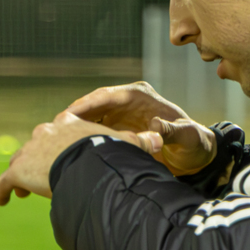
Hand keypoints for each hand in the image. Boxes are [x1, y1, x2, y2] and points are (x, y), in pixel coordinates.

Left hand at [0, 112, 162, 204]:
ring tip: (24, 192)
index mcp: (69, 123)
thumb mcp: (126, 145)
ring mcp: (28, 151)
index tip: (62, 154)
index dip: (62, 142)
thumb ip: (140, 142)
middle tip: (42, 174)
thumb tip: (159, 138)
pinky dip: (2, 191)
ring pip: (19, 162)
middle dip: (39, 157)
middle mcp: (45, 132)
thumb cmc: (106, 152)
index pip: (62, 129)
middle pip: (37, 144)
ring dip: (21, 175)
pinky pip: (4, 183)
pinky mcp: (17, 171)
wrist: (82, 162)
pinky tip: (2, 201)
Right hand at [66, 81, 219, 176]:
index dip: (86, 104)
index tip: (69, 114)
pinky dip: (81, 138)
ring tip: (54, 141)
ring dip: (73, 128)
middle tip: (54, 129)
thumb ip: (172, 131)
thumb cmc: (193, 144)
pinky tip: (68, 150)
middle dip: (73, 116)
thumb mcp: (187, 137)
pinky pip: (93, 130)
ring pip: (89, 118)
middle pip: (92, 105)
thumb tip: (156, 125)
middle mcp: (126, 101)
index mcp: (140, 95)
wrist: (195, 154)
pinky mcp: (114, 128)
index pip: (107, 96)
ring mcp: (119, 114)